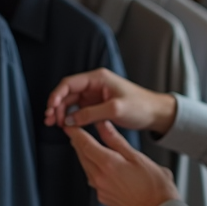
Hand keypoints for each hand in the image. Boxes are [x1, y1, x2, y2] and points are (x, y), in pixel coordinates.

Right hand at [45, 68, 177, 134]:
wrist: (156, 113)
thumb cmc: (141, 106)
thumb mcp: (115, 109)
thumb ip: (91, 114)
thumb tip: (69, 120)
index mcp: (98, 79)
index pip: (69, 83)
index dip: (56, 95)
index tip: (50, 108)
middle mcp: (94, 85)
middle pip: (67, 93)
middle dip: (56, 106)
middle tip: (50, 121)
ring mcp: (95, 96)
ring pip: (71, 102)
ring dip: (61, 112)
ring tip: (56, 125)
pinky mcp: (97, 106)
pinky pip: (79, 110)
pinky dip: (71, 117)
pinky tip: (67, 126)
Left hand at [64, 120, 179, 205]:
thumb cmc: (155, 186)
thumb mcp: (137, 157)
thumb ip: (116, 141)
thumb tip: (103, 125)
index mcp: (108, 164)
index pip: (84, 144)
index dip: (74, 132)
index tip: (69, 124)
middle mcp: (100, 178)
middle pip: (82, 156)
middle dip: (77, 142)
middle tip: (75, 131)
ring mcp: (101, 190)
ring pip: (86, 168)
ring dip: (85, 156)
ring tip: (88, 146)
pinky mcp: (104, 199)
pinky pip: (93, 180)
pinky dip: (93, 169)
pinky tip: (101, 167)